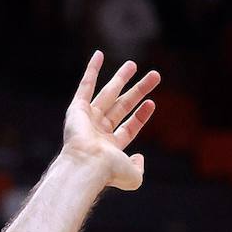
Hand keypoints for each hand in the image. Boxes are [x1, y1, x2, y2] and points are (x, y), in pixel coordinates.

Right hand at [61, 51, 159, 191]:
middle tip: (154, 76)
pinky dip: (92, 70)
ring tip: (134, 64)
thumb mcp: (134, 177)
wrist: (88, 165)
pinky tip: (99, 55)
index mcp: (110, 147)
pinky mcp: (77, 109)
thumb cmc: (109, 172)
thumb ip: (139, 167)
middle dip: (138, 90)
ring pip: (109, 93)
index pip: (129, 127)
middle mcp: (99, 132)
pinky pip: (85, 85)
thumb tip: (139, 157)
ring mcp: (88, 119)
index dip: (141, 115)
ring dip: (121, 78)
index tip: (152, 102)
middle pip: (123, 105)